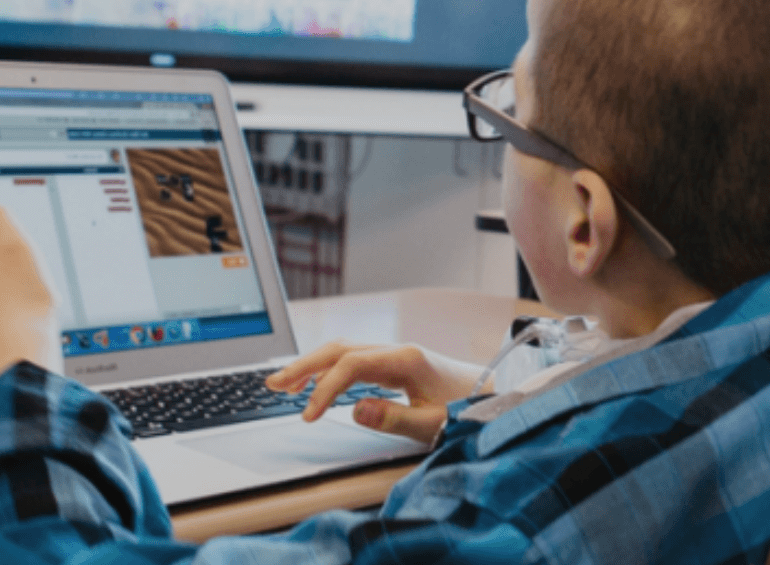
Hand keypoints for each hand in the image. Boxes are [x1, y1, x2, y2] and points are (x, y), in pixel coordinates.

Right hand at [265, 342, 485, 443]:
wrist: (495, 396)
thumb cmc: (469, 409)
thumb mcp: (434, 422)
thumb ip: (395, 418)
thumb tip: (355, 409)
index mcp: (407, 359)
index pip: (352, 364)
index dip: (325, 387)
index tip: (307, 414)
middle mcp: (398, 350)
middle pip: (341, 348)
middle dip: (305, 365)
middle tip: (273, 384)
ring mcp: (395, 354)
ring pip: (344, 350)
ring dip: (312, 364)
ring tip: (281, 383)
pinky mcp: (394, 364)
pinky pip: (353, 359)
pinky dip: (328, 368)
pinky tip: (313, 382)